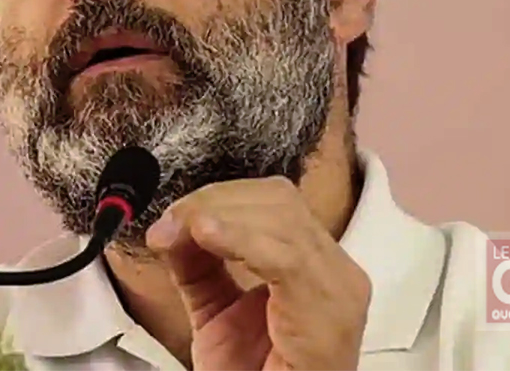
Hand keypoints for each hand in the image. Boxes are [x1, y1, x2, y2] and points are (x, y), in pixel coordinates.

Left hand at [145, 176, 371, 370]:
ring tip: (178, 230)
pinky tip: (206, 236)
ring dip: (218, 217)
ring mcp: (339, 290)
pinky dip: (240, 239)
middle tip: (170, 222)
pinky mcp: (329, 312)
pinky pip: (285, 258)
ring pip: (281, 219)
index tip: (173, 215)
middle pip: (279, 200)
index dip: (221, 197)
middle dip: (215, 201)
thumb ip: (198, 266)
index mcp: (318, 266)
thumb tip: (171, 227)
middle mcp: (338, 272)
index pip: (275, 202)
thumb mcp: (216, 312)